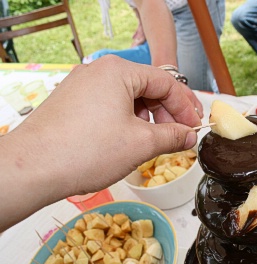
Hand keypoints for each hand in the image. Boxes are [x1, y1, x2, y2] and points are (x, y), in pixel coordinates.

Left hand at [0, 55, 202, 229]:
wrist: (32, 169)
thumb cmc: (85, 151)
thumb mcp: (141, 144)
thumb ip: (172, 136)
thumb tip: (189, 136)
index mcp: (118, 72)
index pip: (165, 82)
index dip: (185, 106)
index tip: (195, 126)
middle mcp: (98, 72)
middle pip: (146, 87)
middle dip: (167, 113)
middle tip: (179, 136)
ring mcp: (81, 86)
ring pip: (127, 98)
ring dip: (147, 119)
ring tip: (153, 142)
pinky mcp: (71, 103)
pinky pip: (108, 106)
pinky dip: (126, 121)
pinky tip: (129, 142)